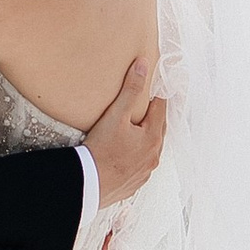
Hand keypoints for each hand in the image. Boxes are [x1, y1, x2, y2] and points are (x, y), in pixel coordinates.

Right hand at [84, 56, 165, 209]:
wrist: (88, 184)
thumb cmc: (101, 150)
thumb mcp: (115, 115)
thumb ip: (131, 90)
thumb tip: (143, 65)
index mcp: (153, 137)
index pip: (161, 109)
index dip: (156, 96)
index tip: (154, 87)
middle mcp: (153, 156)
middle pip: (158, 130)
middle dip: (153, 116)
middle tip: (146, 105)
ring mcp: (145, 172)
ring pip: (151, 149)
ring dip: (146, 138)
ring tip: (136, 129)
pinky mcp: (134, 184)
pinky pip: (140, 166)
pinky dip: (137, 157)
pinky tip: (127, 154)